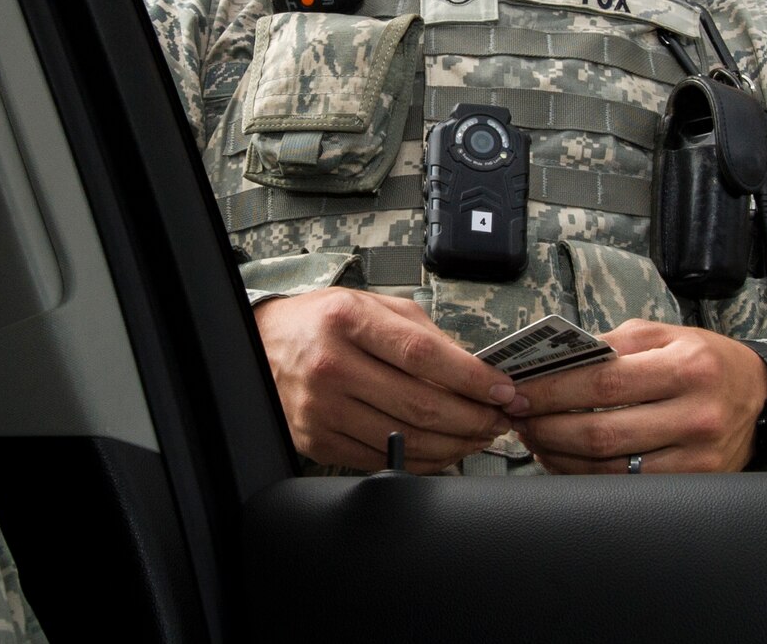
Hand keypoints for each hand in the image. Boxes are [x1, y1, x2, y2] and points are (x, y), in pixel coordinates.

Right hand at [253, 288, 523, 471]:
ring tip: (479, 435)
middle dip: (474, 417)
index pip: (424, 356)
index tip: (503, 390)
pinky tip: (443, 450)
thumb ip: (422, 333)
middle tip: (499, 418)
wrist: (263, 344)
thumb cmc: (323, 322)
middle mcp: (331, 365)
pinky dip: (423, 460)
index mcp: (348, 321)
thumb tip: (475, 371)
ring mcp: (322, 408)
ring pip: (406, 439)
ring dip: (455, 443)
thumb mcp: (371, 305)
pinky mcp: (317, 441)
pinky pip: (382, 459)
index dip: (472, 378)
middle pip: (420, 404)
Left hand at [509, 319, 766, 473]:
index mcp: (686, 367)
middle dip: (547, 426)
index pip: (603, 382)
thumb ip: (610, 344)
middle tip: (517, 417)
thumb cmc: (704, 360)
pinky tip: (565, 459)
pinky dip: (586, 475)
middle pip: (601, 432)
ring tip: (534, 437)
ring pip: (610, 467)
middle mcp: (695, 415)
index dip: (553, 390)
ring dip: (560, 455)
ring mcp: (697, 457)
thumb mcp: (663, 335)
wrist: (761, 397)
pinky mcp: (694, 482)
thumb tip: (552, 360)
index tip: (518, 390)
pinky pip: (626, 485)